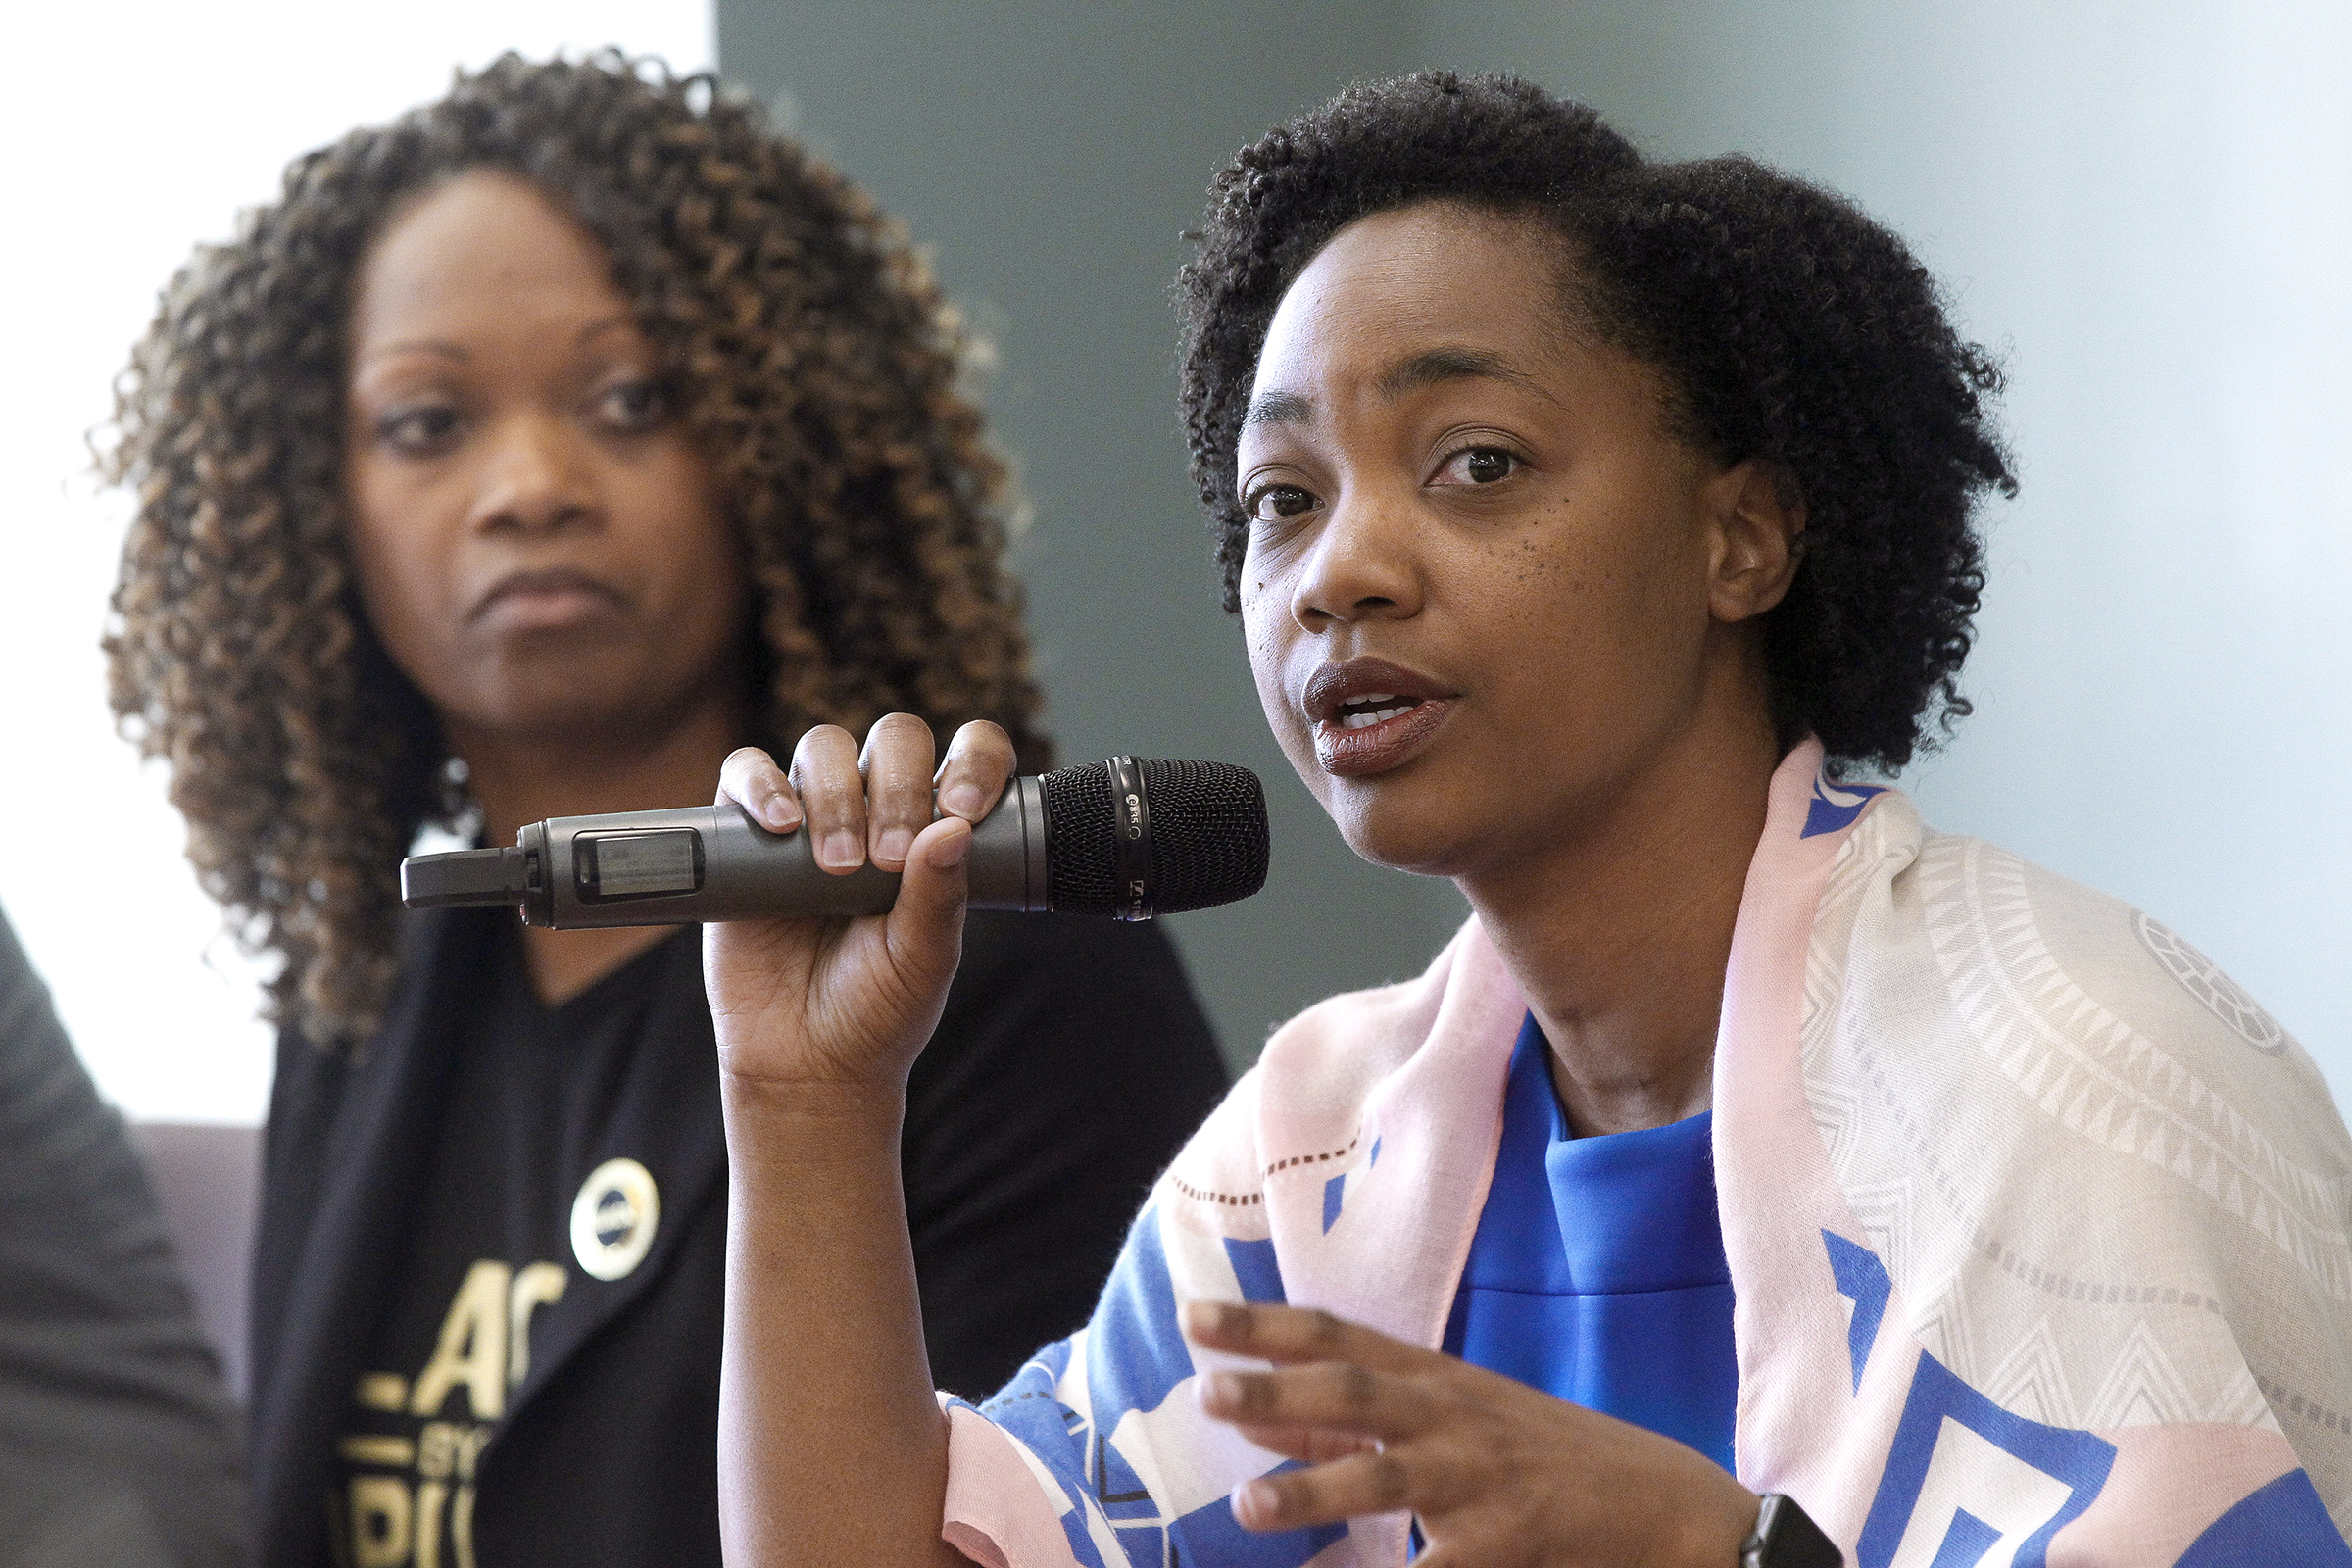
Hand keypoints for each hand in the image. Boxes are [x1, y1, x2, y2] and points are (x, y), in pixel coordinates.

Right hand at [705, 715, 1016, 1090]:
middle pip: (893, 740)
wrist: (805, 1062)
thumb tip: (954, 827)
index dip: (974, 761)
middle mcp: (876, 810)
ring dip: (836, 793)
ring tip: (837, 867)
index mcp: (936, 831)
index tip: (965, 808)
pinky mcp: (743, 835)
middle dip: (897, 786)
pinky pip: (743, 775)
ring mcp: (810, 816)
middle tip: (888, 858)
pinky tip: (781, 827)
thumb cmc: (876, 1010)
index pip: (967, 756)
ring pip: (823, 747)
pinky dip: (761, 786)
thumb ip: (940, 898)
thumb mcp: (924, 960)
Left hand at [1184, 1302, 1757, 1567]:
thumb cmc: (1549, 1461)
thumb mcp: (1461, 1418)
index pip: (1338, 1336)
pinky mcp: (1506, 1545)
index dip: (1265, 1323)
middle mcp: (1452, 1417)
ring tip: (1247, 1506)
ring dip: (1313, 1489)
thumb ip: (1366, 1418)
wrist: (1671, 1508)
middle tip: (1203, 1389)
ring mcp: (1479, 1481)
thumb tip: (1267, 1411)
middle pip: (1353, 1388)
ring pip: (1385, 1475)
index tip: (1194, 1316)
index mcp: (1437, 1379)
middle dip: (1275, 1388)